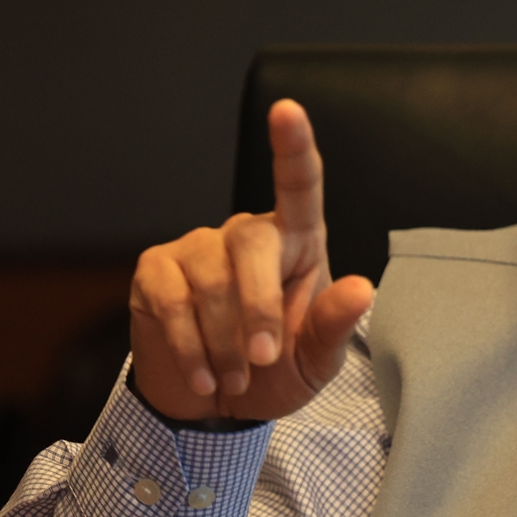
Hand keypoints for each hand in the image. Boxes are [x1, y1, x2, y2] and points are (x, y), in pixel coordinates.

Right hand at [128, 99, 374, 421]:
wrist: (215, 406)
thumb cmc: (275, 372)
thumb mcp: (315, 359)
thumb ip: (335, 326)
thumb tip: (360, 288)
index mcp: (297, 241)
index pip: (299, 184)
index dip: (292, 146)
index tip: (287, 110)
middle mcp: (246, 234)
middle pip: (251, 245)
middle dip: (258, 311)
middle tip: (262, 362)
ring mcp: (197, 248)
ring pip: (210, 283)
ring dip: (225, 343)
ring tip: (236, 378)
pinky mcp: (156, 271)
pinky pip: (172, 303)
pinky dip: (191, 348)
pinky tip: (204, 376)